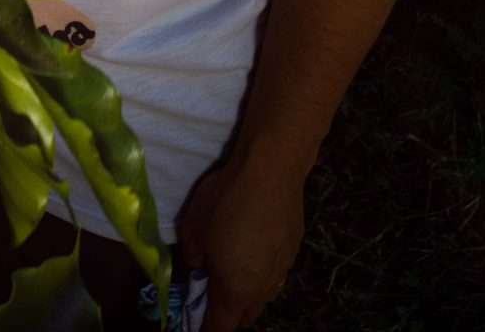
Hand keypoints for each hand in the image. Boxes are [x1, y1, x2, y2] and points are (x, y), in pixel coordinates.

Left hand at [177, 153, 304, 330]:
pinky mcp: (293, 251)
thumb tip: (197, 268)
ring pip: (262, 297)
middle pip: (244, 317)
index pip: (219, 328)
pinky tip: (252, 248)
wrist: (272, 169)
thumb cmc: (226, 201)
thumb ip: (191, 259)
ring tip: (231, 271)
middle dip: (226, 314)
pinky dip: (260, 273)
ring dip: (245, 294)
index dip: (204, 329)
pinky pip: (273, 274)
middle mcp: (262, 289)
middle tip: (208, 294)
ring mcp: (282, 270)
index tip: (193, 322)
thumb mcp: (192, 230)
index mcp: (235, 292)